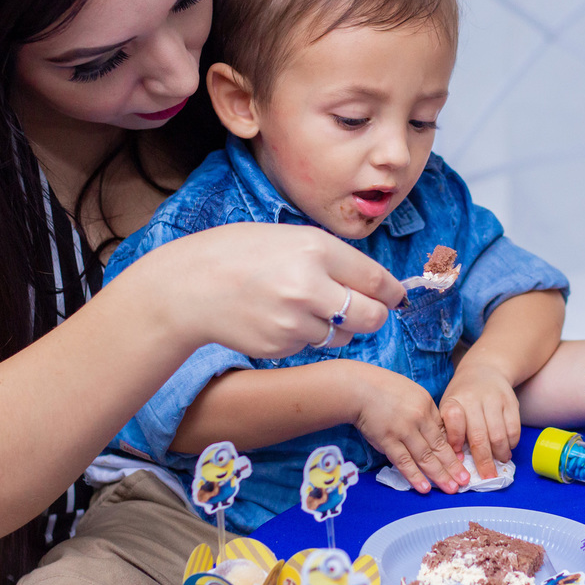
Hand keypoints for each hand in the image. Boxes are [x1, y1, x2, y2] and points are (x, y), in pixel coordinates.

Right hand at [144, 222, 405, 358]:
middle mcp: (310, 287)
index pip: (376, 279)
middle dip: (374, 315)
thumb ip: (331, 258)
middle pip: (372, 317)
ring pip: (342, 336)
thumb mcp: (288, 237)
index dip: (392, 292)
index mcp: (315, 249)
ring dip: (336, 327)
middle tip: (364, 310)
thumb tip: (374, 283)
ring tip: (304, 307)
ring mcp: (295, 321)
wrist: (188, 286)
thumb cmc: (237, 253)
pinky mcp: (281, 346)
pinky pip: (311, 346)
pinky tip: (277, 317)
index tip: (396, 296)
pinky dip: (304, 336)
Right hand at [351, 363, 468, 493]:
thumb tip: (432, 431)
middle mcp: (418, 418)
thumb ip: (422, 410)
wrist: (358, 388)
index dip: (453, 449)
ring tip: (451, 488)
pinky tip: (425, 488)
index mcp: (426, 405)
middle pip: (439, 446)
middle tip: (465, 481)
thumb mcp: (410, 392)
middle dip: (453, 466)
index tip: (461, 462)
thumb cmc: (382, 388)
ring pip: (425, 457)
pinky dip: (415, 476)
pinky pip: (404, 462)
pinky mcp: (387, 441)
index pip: (443, 431)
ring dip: (439, 475)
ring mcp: (403, 430)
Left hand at [438, 361, 519, 480]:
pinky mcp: (511, 401)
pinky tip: (507, 448)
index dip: (456, 440)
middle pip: (479, 435)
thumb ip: (448, 430)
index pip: (453, 420)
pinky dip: (512, 443)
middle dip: (483, 460)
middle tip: (487, 477)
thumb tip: (456, 460)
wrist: (484, 369)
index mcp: (453, 401)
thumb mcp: (448, 406)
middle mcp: (473, 398)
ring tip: (499, 462)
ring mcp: (494, 399)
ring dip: (500, 454)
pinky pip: (514, 428)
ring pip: (499, 434)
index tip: (459, 458)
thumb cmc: (462, 397)